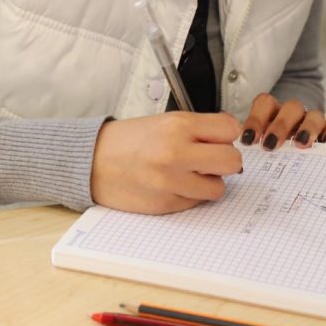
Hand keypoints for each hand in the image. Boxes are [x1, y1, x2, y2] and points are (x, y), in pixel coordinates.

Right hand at [91, 112, 241, 213]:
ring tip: (190, 173)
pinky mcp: (167, 204)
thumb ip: (199, 129)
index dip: (227, 135)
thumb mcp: (165, 121)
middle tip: (211, 158)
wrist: (93, 162)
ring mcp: (171, 182)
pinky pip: (197, 202)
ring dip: (209, 181)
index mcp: (177, 126)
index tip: (219, 138)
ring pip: (218, 187)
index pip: (230, 129)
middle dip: (225, 160)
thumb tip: (231, 140)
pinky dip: (191, 194)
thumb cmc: (129, 140)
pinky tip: (174, 184)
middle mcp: (176, 154)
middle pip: (232, 161)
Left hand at [239, 94, 325, 150]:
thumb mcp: (261, 148)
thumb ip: (254, 150)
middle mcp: (294, 114)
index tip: (249, 140)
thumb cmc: (274, 151)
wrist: (297, 149)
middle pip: (291, 108)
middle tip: (270, 144)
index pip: (265, 104)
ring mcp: (313, 120)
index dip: (255, 120)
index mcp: (273, 112)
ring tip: (301, 144)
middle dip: (280, 126)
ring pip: (314, 115)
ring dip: (307, 128)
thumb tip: (240, 163)